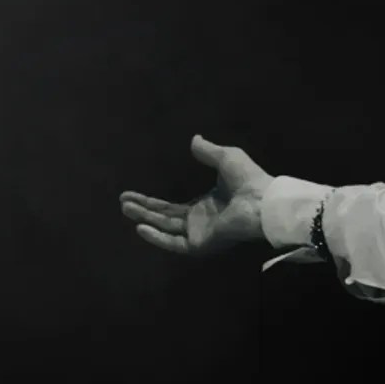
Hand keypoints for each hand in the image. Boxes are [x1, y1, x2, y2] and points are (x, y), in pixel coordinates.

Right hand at [120, 135, 273, 255]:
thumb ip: (208, 151)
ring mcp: (199, 233)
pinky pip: (175, 243)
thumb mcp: (225, 158)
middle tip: (122, 202)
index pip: (170, 208)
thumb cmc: (248, 179)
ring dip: (145, 219)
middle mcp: (199, 221)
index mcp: (204, 206)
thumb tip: (193, 139)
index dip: (151, 202)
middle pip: (163, 218)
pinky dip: (157, 238)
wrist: (262, 199)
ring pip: (165, 229)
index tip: (132, 194)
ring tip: (125, 209)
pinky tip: (140, 227)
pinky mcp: (201, 243)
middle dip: (142, 210)